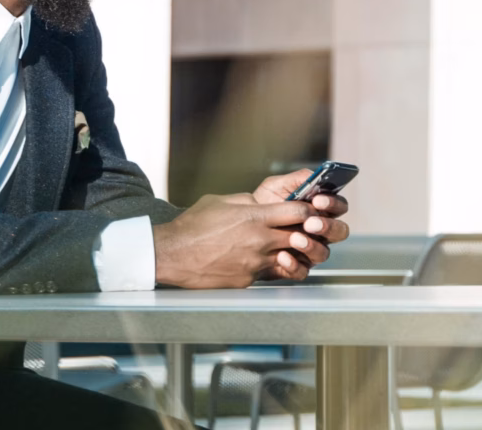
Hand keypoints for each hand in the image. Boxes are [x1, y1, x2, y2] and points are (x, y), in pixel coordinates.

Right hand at [152, 193, 320, 287]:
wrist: (173, 254)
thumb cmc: (193, 226)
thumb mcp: (221, 201)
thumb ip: (247, 201)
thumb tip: (262, 204)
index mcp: (255, 217)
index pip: (298, 212)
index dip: (308, 210)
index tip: (309, 210)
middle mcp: (260, 241)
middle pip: (300, 236)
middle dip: (306, 232)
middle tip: (305, 229)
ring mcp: (256, 263)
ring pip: (289, 257)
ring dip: (289, 251)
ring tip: (282, 245)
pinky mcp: (249, 279)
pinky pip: (268, 271)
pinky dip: (268, 265)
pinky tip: (257, 258)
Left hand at [251, 168, 350, 278]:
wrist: (240, 225)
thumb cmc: (263, 204)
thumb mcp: (276, 185)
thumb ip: (298, 179)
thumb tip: (316, 176)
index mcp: (320, 210)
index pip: (339, 206)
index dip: (333, 203)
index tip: (318, 200)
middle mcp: (320, 232)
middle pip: (339, 231)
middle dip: (328, 226)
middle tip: (311, 223)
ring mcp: (310, 250)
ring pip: (323, 253)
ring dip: (312, 246)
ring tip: (295, 238)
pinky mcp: (296, 266)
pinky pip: (302, 271)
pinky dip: (294, 265)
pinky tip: (282, 255)